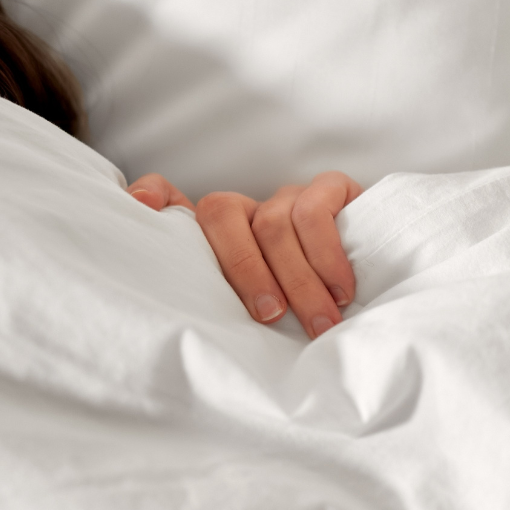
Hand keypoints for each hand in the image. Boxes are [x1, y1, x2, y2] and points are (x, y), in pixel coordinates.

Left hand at [128, 172, 362, 338]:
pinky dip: (326, 257)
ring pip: (274, 223)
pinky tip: (340, 291)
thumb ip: (210, 300)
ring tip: (318, 321)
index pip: (171, 199)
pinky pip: (316, 212)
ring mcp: (287, 195)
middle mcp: (247, 207)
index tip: (139, 205)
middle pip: (223, 214)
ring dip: (298, 280)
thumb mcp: (245, 308)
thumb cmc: (294, 307)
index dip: (152, 194)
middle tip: (271, 318)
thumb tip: (171, 310)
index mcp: (216, 233)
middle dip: (247, 274)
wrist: (371, 282)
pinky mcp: (330, 188)